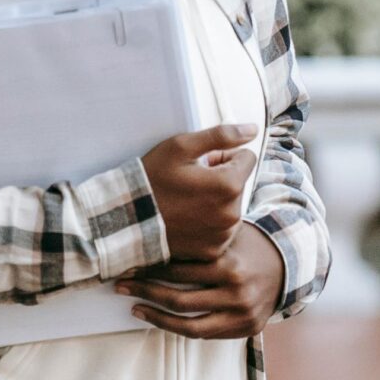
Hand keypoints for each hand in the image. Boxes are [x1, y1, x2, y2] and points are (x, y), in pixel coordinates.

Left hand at [119, 223, 283, 340]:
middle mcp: (235, 291)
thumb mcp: (227, 235)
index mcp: (229, 263)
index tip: (127, 267)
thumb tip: (150, 234)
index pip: (178, 270)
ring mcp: (241, 313)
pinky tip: (159, 319)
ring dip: (156, 317)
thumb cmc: (248, 245)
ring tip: (135, 307)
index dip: (148, 271)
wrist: (289, 265)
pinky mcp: (245, 329)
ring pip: (188, 324)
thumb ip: (198, 239)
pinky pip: (203, 334)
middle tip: (120, 285)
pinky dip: (177, 328)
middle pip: (179, 298)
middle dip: (145, 292)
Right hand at [141, 123, 257, 263]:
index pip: (247, 158)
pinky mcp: (213, 250)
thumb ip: (221, 135)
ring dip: (215, 201)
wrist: (127, 221)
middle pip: (239, 184)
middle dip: (219, 179)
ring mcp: (223, 234)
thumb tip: (252, 130)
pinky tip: (187, 219)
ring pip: (231, 206)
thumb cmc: (151, 181)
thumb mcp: (181, 147)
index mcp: (229, 185)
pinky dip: (209, 222)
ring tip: (186, 201)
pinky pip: (221, 229)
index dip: (224, 156)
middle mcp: (232, 213)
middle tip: (190, 182)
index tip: (202, 163)